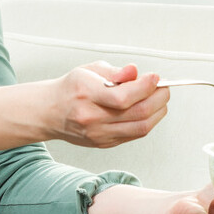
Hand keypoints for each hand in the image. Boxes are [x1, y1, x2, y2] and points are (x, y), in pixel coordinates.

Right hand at [49, 62, 169, 147]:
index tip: (155, 77)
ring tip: (158, 99)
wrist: (50, 112)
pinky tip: (147, 110)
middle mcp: (92, 117)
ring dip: (157, 112)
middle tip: (163, 88)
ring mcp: (98, 134)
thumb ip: (115, 71)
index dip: (145, 87)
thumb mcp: (89, 70)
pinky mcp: (104, 143)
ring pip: (141, 128)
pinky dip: (147, 121)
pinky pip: (135, 134)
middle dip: (158, 98)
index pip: (122, 97)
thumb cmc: (71, 88)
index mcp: (86, 94)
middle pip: (137, 113)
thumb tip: (135, 72)